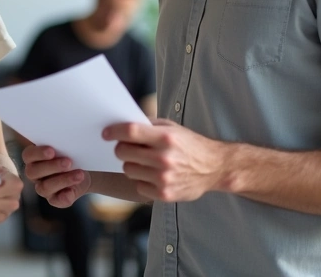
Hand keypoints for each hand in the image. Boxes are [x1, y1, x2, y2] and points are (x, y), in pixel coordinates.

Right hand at [22, 145, 89, 207]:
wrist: (83, 171)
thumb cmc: (71, 155)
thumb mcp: (67, 148)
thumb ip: (62, 145)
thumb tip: (67, 143)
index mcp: (33, 158)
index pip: (28, 155)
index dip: (38, 153)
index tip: (52, 151)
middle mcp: (35, 174)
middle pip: (33, 172)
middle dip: (52, 167)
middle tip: (68, 162)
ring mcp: (43, 188)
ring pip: (45, 187)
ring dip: (63, 180)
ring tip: (79, 174)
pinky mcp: (55, 199)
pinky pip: (57, 201)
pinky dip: (64, 197)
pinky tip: (72, 191)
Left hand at [104, 119, 226, 202]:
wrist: (215, 167)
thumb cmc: (190, 144)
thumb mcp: (173, 128)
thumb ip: (148, 125)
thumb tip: (122, 125)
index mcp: (166, 137)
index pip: (130, 131)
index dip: (114, 131)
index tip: (106, 133)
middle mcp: (164, 158)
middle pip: (123, 152)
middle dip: (121, 148)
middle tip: (126, 147)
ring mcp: (164, 178)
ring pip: (128, 169)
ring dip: (132, 164)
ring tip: (144, 161)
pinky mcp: (164, 194)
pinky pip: (138, 186)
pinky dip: (142, 180)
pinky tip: (153, 175)